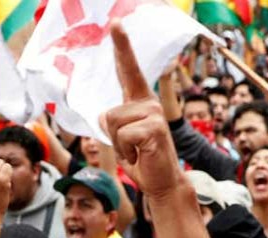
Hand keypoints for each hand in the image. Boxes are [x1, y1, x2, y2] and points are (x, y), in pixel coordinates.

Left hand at [102, 22, 187, 203]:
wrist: (162, 184)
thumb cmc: (142, 161)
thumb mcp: (120, 140)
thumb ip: (111, 123)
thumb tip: (105, 115)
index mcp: (140, 102)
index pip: (128, 71)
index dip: (122, 47)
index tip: (116, 24)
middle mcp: (149, 103)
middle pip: (110, 114)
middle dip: (113, 137)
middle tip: (132, 150)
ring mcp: (154, 114)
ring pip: (114, 124)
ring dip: (120, 145)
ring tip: (137, 152)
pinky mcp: (155, 128)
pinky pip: (123, 136)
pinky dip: (126, 152)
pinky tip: (141, 156)